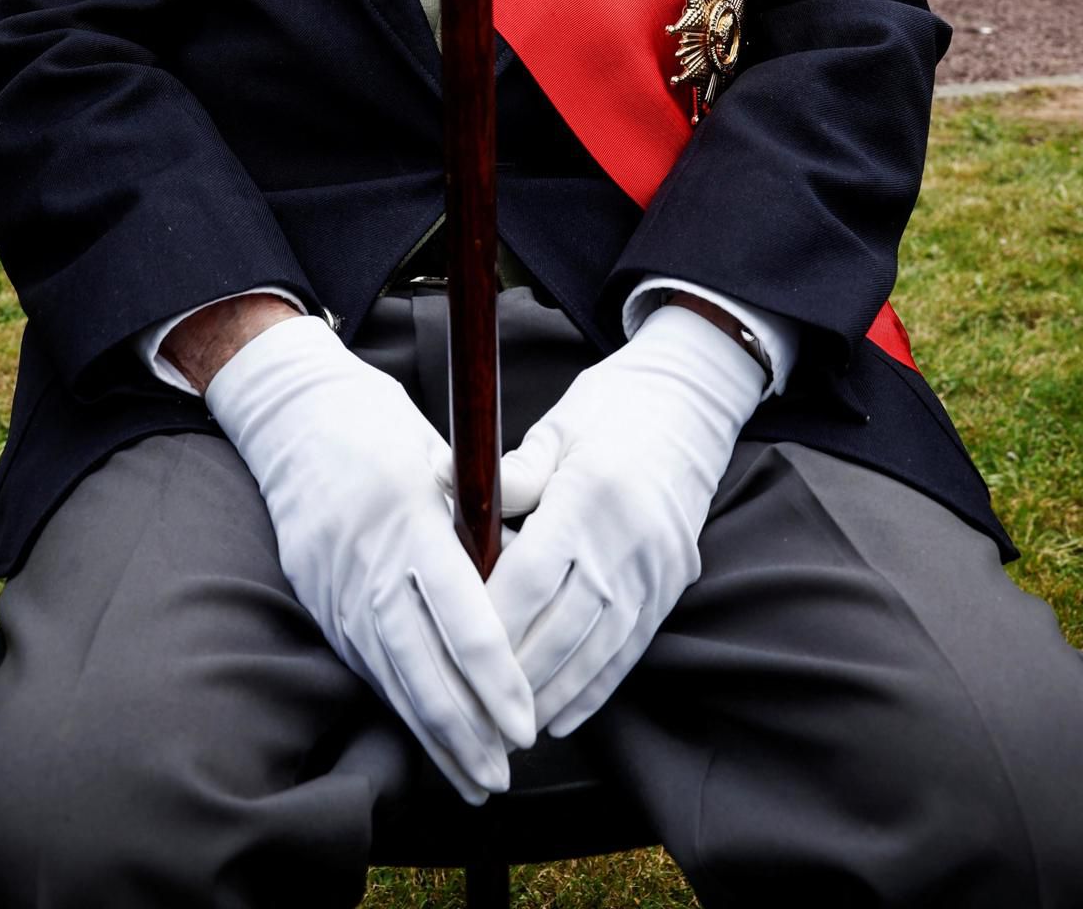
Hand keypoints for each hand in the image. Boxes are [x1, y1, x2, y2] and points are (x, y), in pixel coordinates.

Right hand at [206, 318, 534, 803]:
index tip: (526, 724)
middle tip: (503, 776)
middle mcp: (369, 561)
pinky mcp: (317, 597)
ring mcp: (335, 585)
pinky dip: (400, 703)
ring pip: (390, 677)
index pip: (463, 620)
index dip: (496, 681)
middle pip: (422, 668)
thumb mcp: (446, 462)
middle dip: (466, 732)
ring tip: (473, 778)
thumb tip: (526, 594)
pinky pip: (365, 661)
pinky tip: (428, 735)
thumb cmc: (384, 429)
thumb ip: (483, 530)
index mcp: (411, 520)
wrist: (295, 414)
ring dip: (433, 735)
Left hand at [487, 302, 765, 738]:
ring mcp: (656, 567)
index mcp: (591, 495)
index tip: (452, 652)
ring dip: (551, 694)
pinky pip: (631, 649)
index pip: (531, 577)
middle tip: (467, 709)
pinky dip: (594, 687)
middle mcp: (628, 539)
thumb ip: (508, 472)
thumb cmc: (608, 411)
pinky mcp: (672, 584)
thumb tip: (441, 477)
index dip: (491, 622)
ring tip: (507, 727)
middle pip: (562, 627)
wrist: (689, 404)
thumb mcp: (556, 429)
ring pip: (597, 650)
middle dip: (514, 676)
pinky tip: (561, 716)